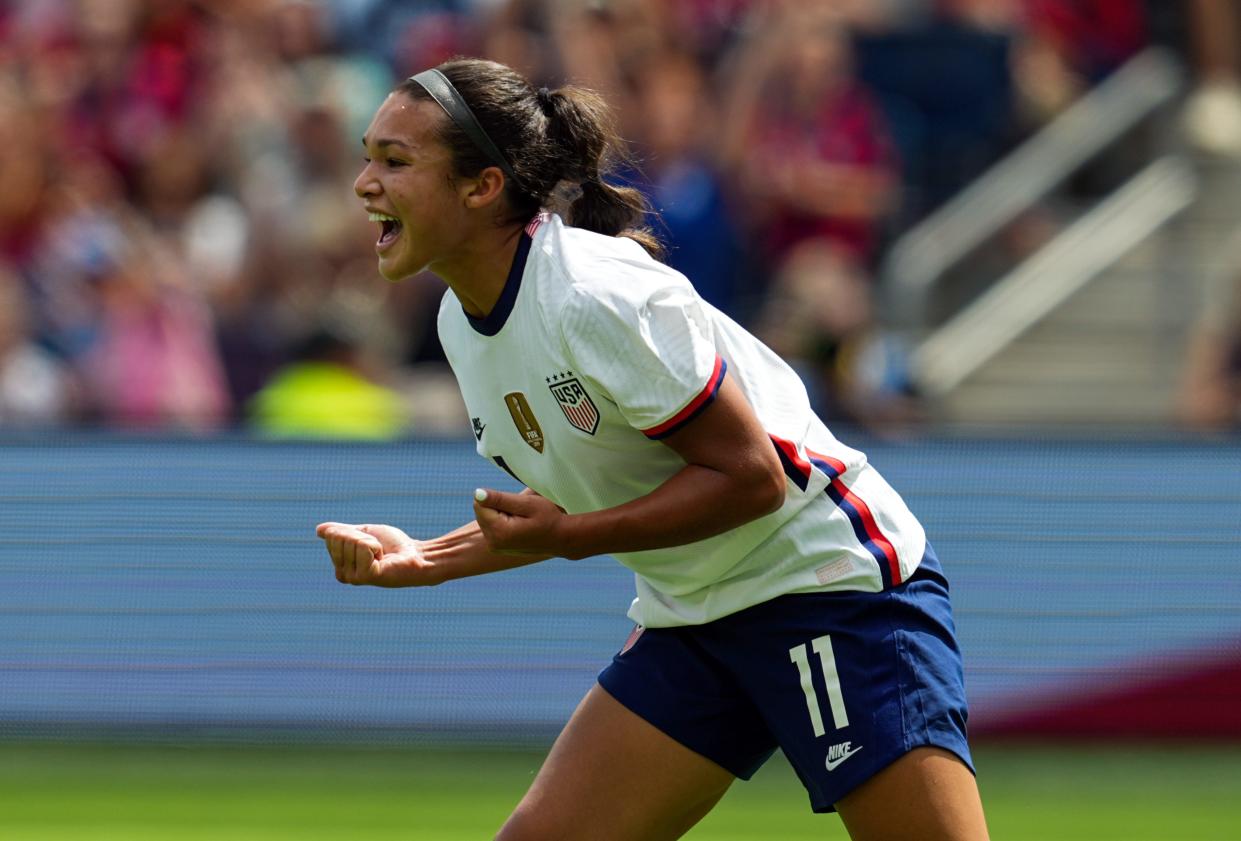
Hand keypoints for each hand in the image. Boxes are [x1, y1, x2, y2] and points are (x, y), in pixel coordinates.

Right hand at [315, 522, 435, 586]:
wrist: (416, 555)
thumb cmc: (393, 546)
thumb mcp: (364, 534)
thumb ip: (343, 532)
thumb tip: (320, 530)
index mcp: (340, 565)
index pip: (331, 535)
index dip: (353, 531)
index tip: (370, 542)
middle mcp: (343, 575)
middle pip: (338, 537)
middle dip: (361, 535)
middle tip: (378, 548)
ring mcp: (353, 578)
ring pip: (352, 541)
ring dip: (372, 542)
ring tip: (382, 554)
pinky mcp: (366, 576)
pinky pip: (364, 548)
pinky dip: (376, 547)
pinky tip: (384, 559)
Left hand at [473, 489, 574, 557]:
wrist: (561, 538)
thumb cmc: (548, 518)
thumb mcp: (527, 504)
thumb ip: (500, 498)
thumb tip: (477, 493)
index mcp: (499, 531)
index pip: (479, 503)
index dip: (497, 498)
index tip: (517, 505)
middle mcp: (493, 542)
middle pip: (480, 511)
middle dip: (497, 506)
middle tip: (521, 512)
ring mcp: (494, 547)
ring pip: (485, 518)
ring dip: (500, 513)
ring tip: (521, 519)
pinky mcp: (496, 547)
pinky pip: (491, 526)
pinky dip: (502, 521)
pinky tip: (518, 525)